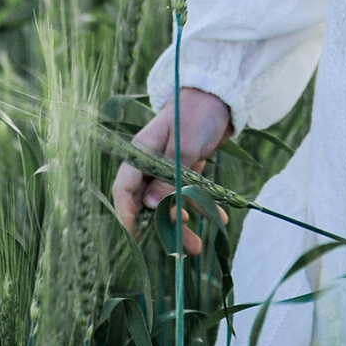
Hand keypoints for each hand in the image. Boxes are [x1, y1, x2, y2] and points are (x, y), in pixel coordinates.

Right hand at [113, 88, 232, 255]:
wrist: (220, 96)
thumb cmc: (197, 114)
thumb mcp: (185, 147)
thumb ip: (170, 178)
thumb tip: (151, 207)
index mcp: (141, 153)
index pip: (125, 189)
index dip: (127, 214)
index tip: (136, 235)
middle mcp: (150, 163)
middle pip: (148, 202)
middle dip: (162, 227)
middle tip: (177, 249)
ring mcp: (167, 168)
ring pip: (170, 203)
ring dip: (184, 224)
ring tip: (199, 247)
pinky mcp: (185, 170)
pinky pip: (188, 194)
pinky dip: (200, 207)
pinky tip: (218, 219)